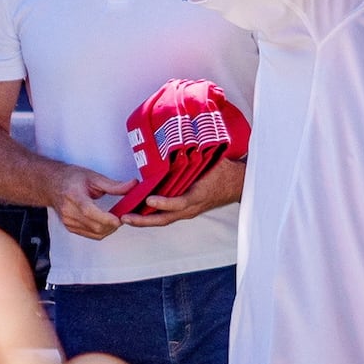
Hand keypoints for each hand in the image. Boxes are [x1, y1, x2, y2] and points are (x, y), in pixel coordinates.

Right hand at [51, 163, 134, 239]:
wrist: (52, 185)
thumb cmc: (71, 178)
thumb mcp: (93, 176)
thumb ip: (113, 185)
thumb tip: (132, 185)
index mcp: (74, 195)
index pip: (89, 211)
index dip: (106, 218)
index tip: (119, 219)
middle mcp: (69, 211)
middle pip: (94, 225)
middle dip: (112, 224)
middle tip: (122, 215)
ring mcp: (68, 222)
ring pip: (95, 233)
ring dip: (109, 228)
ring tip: (115, 217)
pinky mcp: (70, 228)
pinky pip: (91, 235)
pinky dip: (102, 230)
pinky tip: (106, 222)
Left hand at [120, 156, 244, 227]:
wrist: (238, 184)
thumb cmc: (224, 171)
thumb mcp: (211, 162)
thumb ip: (195, 157)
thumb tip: (180, 144)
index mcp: (199, 195)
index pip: (180, 203)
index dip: (165, 203)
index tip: (150, 199)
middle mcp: (191, 207)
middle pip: (165, 218)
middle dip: (143, 220)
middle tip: (125, 217)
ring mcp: (188, 211)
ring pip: (163, 219)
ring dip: (144, 219)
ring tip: (126, 216)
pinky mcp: (186, 210)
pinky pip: (166, 215)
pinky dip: (151, 214)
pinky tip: (139, 210)